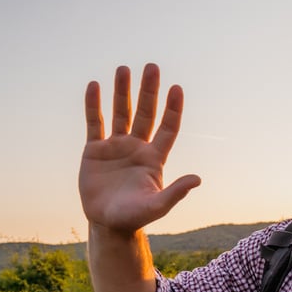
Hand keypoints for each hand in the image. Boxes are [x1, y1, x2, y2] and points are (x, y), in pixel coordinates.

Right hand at [80, 63, 200, 234]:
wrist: (108, 224)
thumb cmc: (135, 217)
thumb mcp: (156, 206)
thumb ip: (175, 193)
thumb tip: (197, 179)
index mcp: (154, 158)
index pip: (167, 127)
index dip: (173, 109)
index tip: (176, 88)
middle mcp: (137, 147)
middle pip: (145, 113)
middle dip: (148, 91)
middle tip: (152, 67)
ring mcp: (116, 147)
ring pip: (120, 113)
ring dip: (122, 92)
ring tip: (124, 69)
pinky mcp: (94, 150)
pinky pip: (94, 123)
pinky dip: (94, 105)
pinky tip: (95, 86)